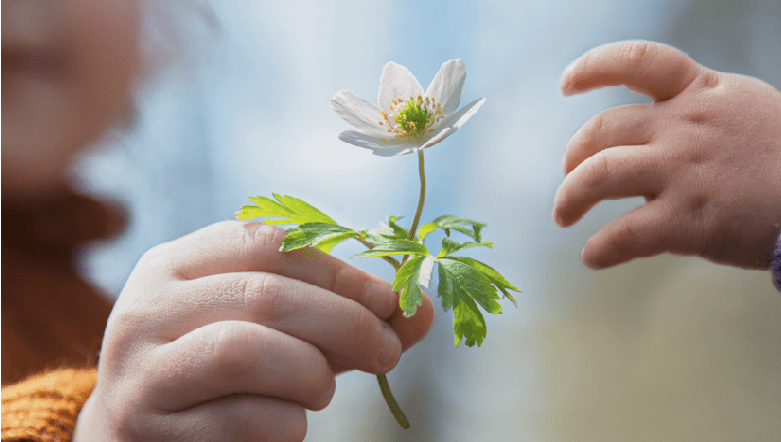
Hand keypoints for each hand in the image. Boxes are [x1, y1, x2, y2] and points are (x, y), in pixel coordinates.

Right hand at [73, 221, 433, 440]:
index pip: (267, 241)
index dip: (339, 270)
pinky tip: (289, 426)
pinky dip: (287, 423)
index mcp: (179, 263)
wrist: (146, 438)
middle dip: (344, 322)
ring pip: (243, 351)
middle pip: (264, 294)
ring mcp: (138, 368)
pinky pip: (240, 419)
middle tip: (388, 352)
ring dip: (311, 373)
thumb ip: (343, 317)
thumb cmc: (227, 377)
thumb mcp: (283, 333)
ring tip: (323, 390)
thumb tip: (422, 310)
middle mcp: (146, 306)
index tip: (391, 300)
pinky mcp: (144, 426)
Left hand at [553, 41, 780, 269]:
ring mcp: (681, 173)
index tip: (568, 83)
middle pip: (601, 130)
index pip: (636, 62)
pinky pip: (624, 235)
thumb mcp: (743, 104)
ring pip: (598, 176)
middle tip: (570, 176)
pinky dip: (600, 249)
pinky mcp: (687, 220)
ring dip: (569, 197)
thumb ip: (697, 103)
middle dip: (574, 155)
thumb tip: (660, 112)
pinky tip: (592, 257)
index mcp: (697, 92)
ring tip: (564, 215)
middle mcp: (681, 127)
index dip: (593, 68)